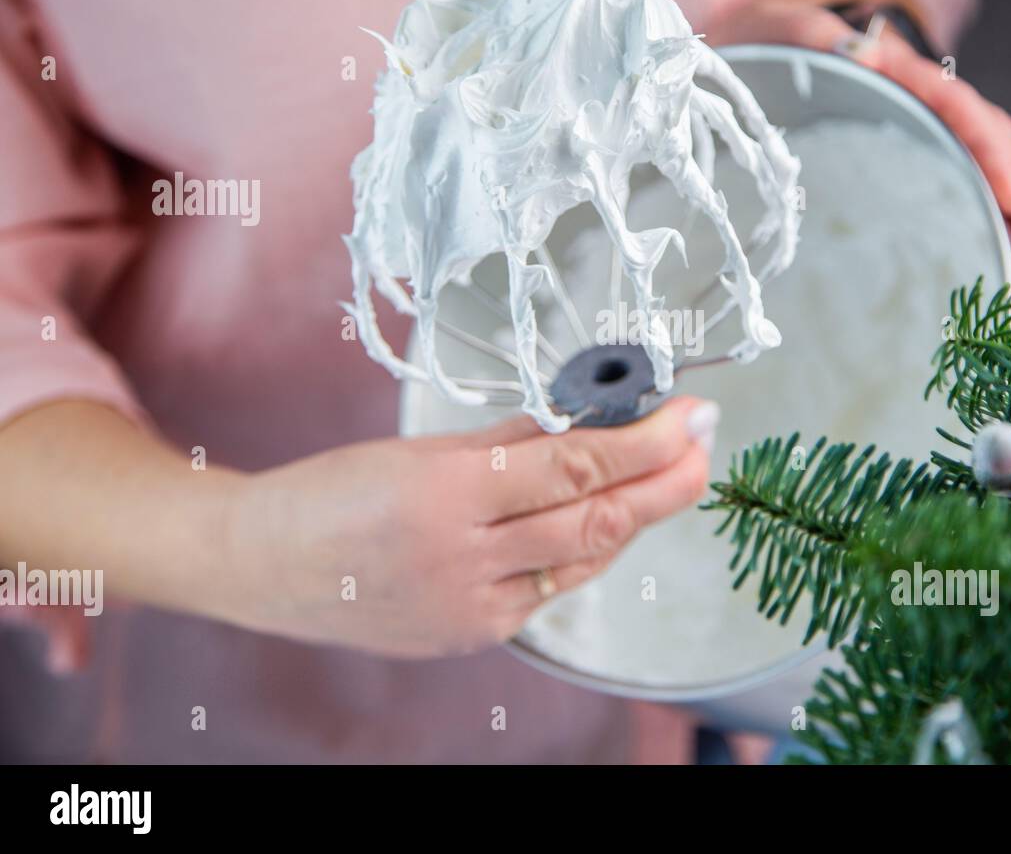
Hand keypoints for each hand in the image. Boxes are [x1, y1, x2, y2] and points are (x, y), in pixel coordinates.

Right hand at [222, 397, 717, 657]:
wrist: (262, 566)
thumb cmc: (329, 494)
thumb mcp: (420, 451)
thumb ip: (510, 444)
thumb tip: (583, 423)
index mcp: (447, 496)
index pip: (575, 466)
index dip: (645, 443)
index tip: (689, 416)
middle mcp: (464, 561)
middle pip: (593, 523)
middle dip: (663, 485)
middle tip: (704, 447)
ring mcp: (469, 609)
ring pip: (579, 564)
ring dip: (630, 520)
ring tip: (667, 481)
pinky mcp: (470, 638)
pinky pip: (545, 593)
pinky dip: (578, 558)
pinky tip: (599, 525)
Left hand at [707, 0, 1010, 273]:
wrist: (769, 43)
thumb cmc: (773, 51)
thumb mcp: (785, 40)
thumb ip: (816, 43)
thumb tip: (858, 51)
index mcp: (895, 70)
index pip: (956, 110)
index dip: (989, 156)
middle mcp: (923, 95)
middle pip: (989, 141)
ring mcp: (927, 123)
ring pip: (989, 162)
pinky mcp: (921, 151)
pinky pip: (970, 180)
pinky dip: (1001, 214)